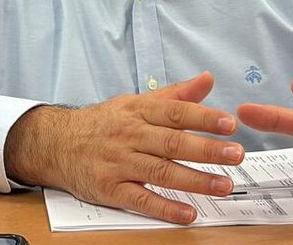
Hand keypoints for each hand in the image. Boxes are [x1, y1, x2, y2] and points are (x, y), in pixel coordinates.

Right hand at [4, 71, 243, 223]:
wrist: (56, 143)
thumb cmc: (103, 123)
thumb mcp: (135, 102)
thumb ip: (175, 95)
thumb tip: (207, 80)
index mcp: (138, 112)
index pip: (175, 113)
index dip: (203, 117)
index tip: (229, 124)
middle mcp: (130, 136)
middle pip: (172, 142)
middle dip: (206, 149)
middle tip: (236, 153)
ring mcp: (119, 163)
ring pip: (161, 172)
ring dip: (194, 180)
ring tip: (223, 185)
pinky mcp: (110, 188)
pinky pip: (140, 199)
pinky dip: (165, 207)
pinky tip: (187, 213)